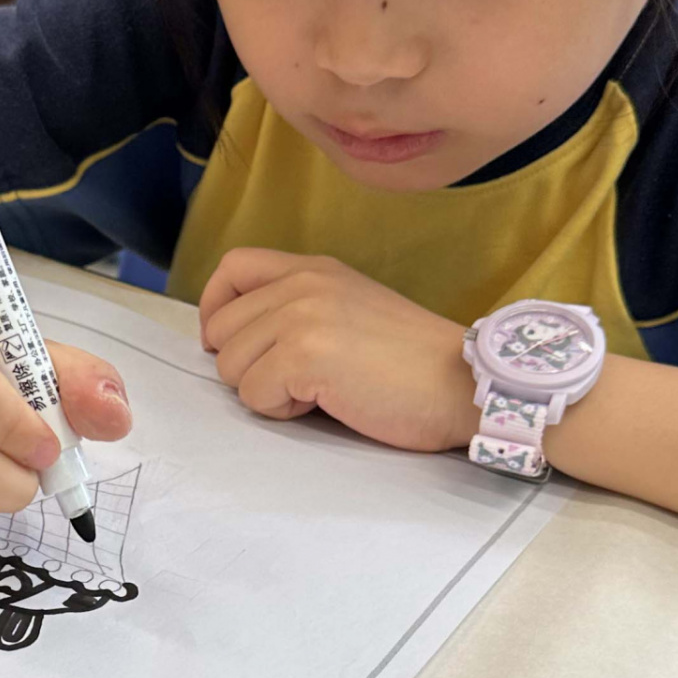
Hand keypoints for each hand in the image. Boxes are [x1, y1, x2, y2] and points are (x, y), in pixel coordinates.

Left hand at [200, 249, 476, 452]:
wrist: (461, 382)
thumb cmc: (411, 361)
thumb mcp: (350, 307)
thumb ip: (298, 308)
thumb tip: (237, 339)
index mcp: (313, 268)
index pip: (233, 267)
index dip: (216, 307)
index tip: (227, 341)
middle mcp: (303, 284)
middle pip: (222, 328)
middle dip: (245, 365)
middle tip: (295, 379)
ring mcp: (301, 317)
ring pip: (230, 365)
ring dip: (265, 390)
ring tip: (317, 389)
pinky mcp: (304, 356)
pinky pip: (253, 395)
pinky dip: (282, 410)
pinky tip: (325, 401)